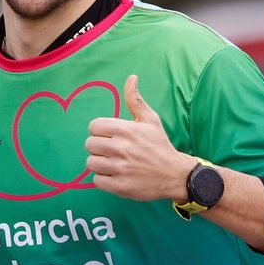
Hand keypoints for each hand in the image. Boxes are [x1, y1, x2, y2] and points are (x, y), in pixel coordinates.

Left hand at [85, 74, 195, 202]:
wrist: (174, 175)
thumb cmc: (159, 145)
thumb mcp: (150, 119)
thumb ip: (135, 99)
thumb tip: (131, 77)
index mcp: (125, 129)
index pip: (93, 126)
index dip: (100, 131)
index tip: (110, 136)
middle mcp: (120, 148)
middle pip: (89, 144)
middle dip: (99, 147)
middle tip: (113, 151)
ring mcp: (119, 168)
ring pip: (91, 163)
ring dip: (100, 164)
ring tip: (114, 163)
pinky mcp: (119, 186)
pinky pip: (96, 180)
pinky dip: (104, 179)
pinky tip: (116, 175)